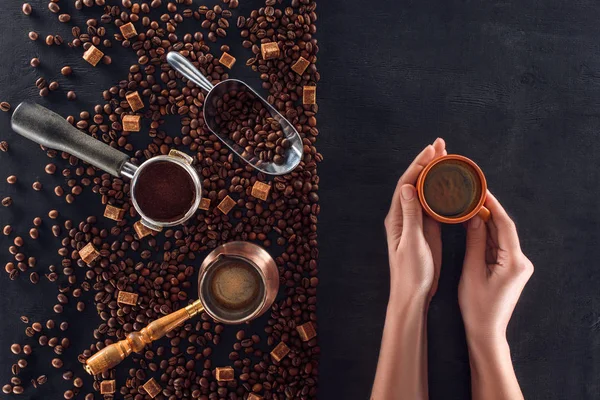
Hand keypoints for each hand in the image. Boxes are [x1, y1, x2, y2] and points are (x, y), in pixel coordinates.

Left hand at [384, 138, 445, 301]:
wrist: (413, 295)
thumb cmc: (410, 273)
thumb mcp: (412, 244)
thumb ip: (411, 216)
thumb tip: (407, 187)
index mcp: (398, 217)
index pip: (407, 183)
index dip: (419, 165)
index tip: (432, 150)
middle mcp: (405, 216)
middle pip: (416, 182)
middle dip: (428, 163)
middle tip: (442, 145)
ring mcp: (416, 222)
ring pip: (425, 192)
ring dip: (435, 174)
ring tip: (447, 158)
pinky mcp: (427, 230)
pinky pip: (434, 205)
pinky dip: (442, 192)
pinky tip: (451, 184)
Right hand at [458, 191, 533, 341]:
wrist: (486, 331)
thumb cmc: (477, 307)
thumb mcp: (472, 272)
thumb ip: (475, 243)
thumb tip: (473, 219)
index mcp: (514, 262)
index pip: (505, 225)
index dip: (493, 206)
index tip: (481, 191)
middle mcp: (520, 261)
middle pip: (503, 229)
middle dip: (487, 212)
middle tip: (471, 195)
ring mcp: (517, 265)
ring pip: (500, 237)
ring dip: (485, 223)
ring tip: (468, 206)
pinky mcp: (510, 268)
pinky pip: (497, 246)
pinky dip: (485, 236)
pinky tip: (473, 226)